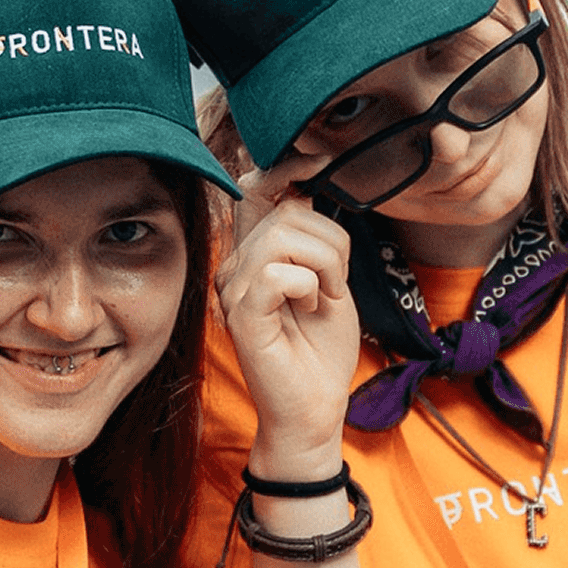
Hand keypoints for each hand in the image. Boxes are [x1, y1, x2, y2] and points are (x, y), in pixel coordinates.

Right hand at [220, 160, 360, 480]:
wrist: (317, 407)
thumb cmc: (321, 351)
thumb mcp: (328, 280)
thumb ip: (313, 238)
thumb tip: (303, 188)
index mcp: (253, 257)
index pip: (257, 193)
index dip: (286, 168)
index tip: (320, 159)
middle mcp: (235, 268)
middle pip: (285, 213)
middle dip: (330, 241)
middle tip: (334, 283)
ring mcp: (233, 290)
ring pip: (282, 236)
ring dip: (323, 265)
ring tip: (322, 298)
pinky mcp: (241, 314)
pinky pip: (277, 272)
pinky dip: (309, 286)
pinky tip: (309, 310)